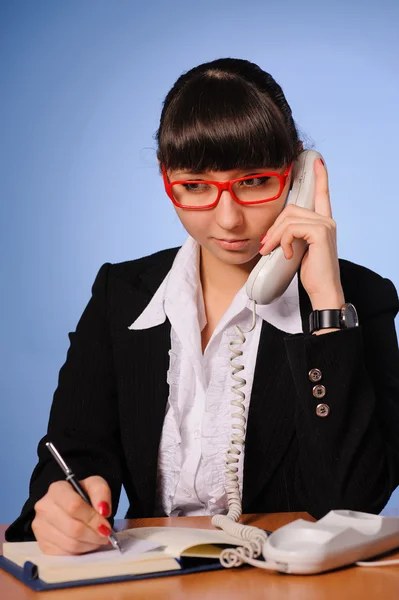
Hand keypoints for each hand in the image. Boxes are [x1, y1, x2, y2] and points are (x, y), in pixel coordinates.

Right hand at [32, 476, 112, 554]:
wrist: (71, 506)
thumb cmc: (84, 495)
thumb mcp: (95, 485)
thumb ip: (102, 493)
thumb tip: (103, 511)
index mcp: (57, 489)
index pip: (74, 506)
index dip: (93, 518)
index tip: (106, 525)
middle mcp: (44, 508)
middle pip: (73, 528)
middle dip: (94, 534)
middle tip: (106, 535)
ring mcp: (41, 528)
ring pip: (70, 544)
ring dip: (89, 544)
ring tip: (98, 539)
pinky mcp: (43, 545)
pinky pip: (65, 554)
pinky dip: (80, 552)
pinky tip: (87, 543)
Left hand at [259, 158, 344, 309]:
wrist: (323, 291)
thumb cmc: (310, 273)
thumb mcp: (297, 249)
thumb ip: (291, 235)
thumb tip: (272, 232)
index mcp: (322, 222)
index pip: (321, 194)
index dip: (319, 176)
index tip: (317, 161)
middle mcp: (326, 219)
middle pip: (290, 209)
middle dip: (273, 227)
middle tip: (265, 246)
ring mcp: (325, 224)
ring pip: (288, 218)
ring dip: (274, 236)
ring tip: (269, 251)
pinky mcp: (320, 232)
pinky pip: (292, 228)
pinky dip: (284, 241)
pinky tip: (288, 254)